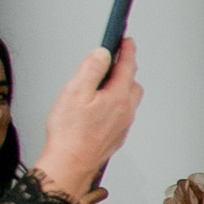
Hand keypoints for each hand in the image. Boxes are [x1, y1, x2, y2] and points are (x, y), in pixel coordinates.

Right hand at [30, 41, 141, 198]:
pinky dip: (117, 103)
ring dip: (121, 87)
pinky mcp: (116, 135)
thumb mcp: (76, 91)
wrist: (71, 163)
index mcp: (118, 97)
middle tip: (115, 60)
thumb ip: (91, 69)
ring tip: (105, 82)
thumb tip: (102, 53)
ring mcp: (122, 125)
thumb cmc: (70, 133)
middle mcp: (125, 111)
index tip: (127, 40)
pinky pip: (122, 113)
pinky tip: (102, 106)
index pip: (128, 66)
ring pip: (129, 99)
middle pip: (132, 83)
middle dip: (126, 69)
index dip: (127, 50)